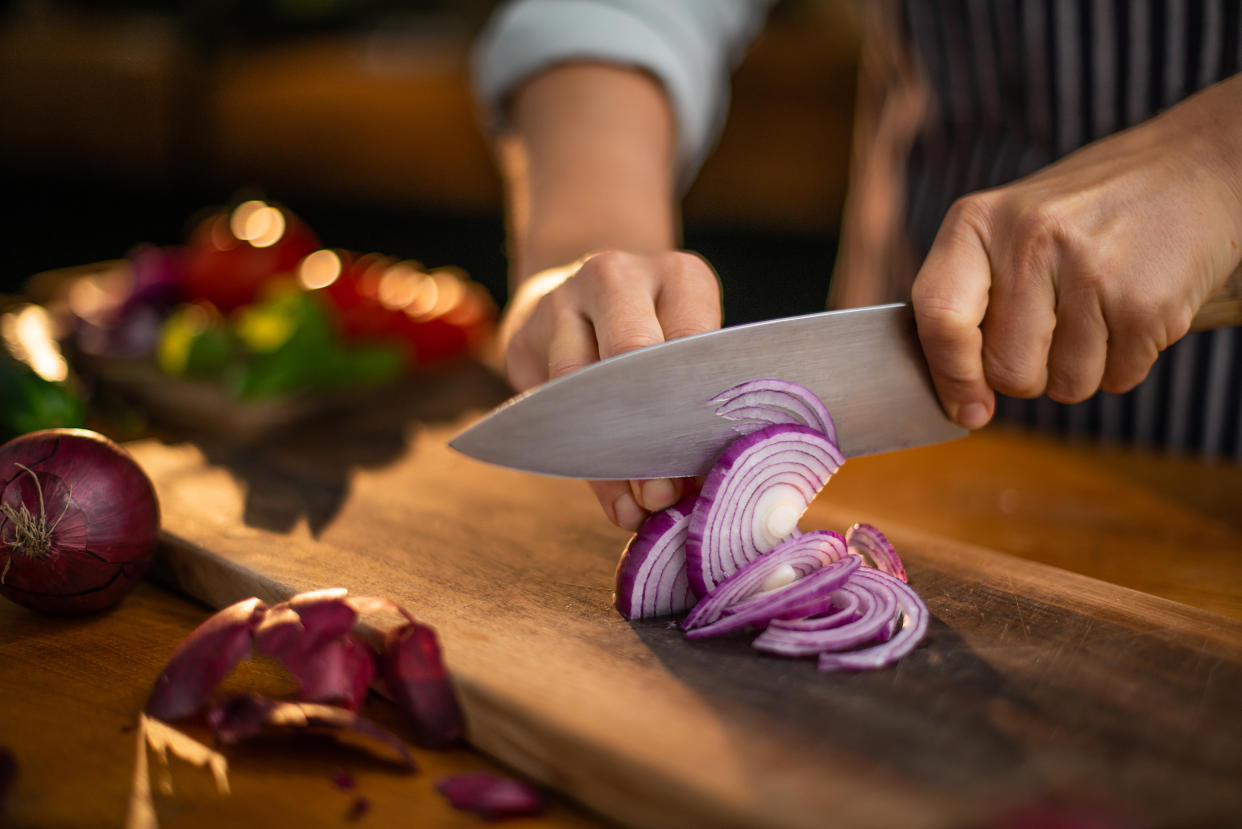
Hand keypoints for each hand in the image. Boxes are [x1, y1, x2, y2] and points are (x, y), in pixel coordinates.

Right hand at [500, 250, 721, 528]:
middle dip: (649, 430)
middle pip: (631, 351)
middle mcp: (617, 276)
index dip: (698, 406)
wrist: (578, 294)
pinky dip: (581, 462)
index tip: (705, 465)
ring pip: (580, 384)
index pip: (693, 339)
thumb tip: (701, 490)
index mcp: (678, 276)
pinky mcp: (521, 337)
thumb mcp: (689, 350)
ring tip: (637, 508)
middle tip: (664, 493)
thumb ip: (696, 406)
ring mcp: (562, 301)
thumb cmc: (657, 336)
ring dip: (611, 458)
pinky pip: (549, 407)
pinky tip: (611, 499)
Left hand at [912, 75, 1241, 428]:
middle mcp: (1029, 241)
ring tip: (1099, 309)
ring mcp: (1091, 271)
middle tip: (1056, 328)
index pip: (938, 316)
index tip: (968, 409)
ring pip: (1065, 385)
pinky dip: (1126, 362)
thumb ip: (972, 298)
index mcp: (978, 222)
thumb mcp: (1011, 227)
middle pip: (1007, 371)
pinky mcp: (1146, 302)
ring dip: (1082, 368)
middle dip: (1031, 372)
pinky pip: (1118, 379)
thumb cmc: (1088, 211)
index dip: (950, 376)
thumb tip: (959, 396)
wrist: (1195, 165)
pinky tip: (1133, 309)